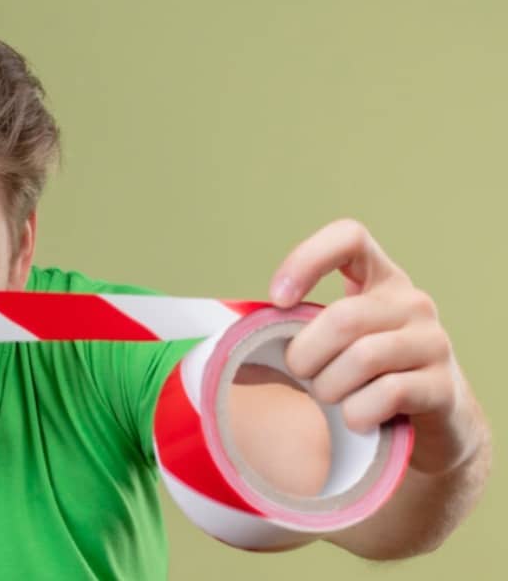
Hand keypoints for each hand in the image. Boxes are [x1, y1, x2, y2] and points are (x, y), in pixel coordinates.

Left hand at [270, 219, 479, 473]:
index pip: (349, 237)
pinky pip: (387, 394)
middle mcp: (412, 302)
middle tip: (302, 375)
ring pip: (364, 358)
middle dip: (306, 355)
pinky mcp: (444, 386)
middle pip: (343, 317)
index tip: (279, 298)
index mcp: (379, 279)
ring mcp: (433, 342)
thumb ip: (293, 331)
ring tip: (331, 398)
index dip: (308, 259)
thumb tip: (222, 344)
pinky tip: (356, 419)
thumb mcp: (331, 344)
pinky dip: (357, 413)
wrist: (430, 427)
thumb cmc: (362, 377)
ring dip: (330, 388)